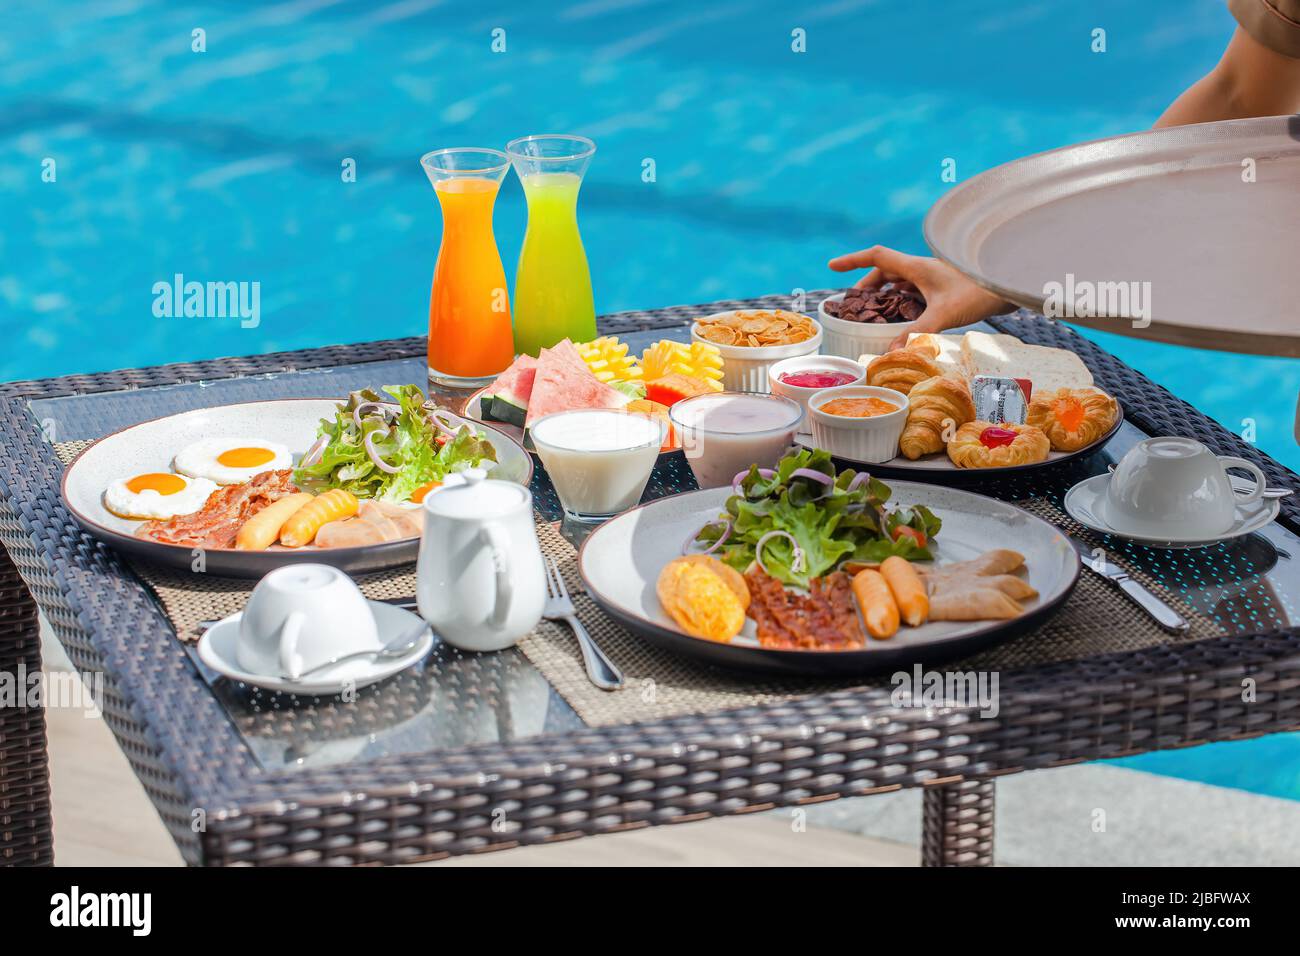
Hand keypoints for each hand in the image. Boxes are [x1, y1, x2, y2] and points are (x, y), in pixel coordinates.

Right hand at [828, 245, 1012, 349]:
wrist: (1009, 285)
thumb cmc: (979, 293)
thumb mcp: (944, 315)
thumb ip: (916, 332)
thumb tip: (891, 351)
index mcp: (917, 267)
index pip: (877, 257)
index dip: (852, 261)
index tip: (832, 267)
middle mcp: (922, 269)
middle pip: (884, 272)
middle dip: (866, 288)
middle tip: (853, 306)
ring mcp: (933, 278)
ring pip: (899, 282)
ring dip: (884, 296)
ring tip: (873, 315)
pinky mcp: (942, 288)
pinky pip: (912, 292)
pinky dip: (900, 303)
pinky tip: (901, 320)